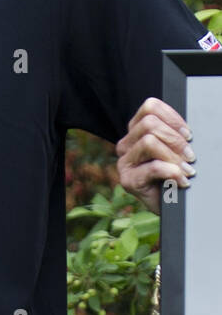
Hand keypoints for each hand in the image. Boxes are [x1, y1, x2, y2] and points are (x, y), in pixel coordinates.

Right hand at [116, 97, 194, 212]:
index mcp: (136, 131)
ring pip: (149, 142)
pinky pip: (154, 167)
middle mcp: (126, 144)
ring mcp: (124, 162)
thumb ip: (174, 134)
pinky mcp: (128, 180)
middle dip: (175, 140)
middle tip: (190, 156)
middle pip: (149, 124)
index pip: (150, 108)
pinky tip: (182, 182)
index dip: (172, 117)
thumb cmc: (175, 176)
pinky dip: (173, 173)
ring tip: (187, 170)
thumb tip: (187, 130)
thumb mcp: (175, 150)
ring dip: (174, 157)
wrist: (172, 207)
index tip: (188, 134)